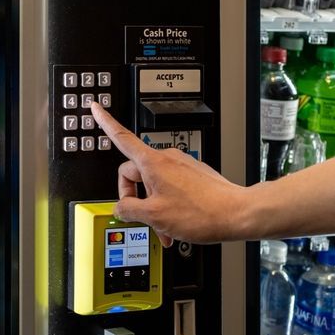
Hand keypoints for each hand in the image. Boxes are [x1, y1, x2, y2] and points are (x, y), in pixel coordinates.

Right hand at [90, 102, 249, 245]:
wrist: (238, 214)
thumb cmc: (202, 212)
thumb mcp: (154, 216)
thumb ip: (129, 209)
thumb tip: (120, 208)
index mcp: (152, 163)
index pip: (121, 136)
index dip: (105, 122)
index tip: (96, 108)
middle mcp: (167, 159)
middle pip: (135, 172)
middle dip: (135, 196)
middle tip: (142, 217)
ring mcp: (182, 166)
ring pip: (155, 183)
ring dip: (154, 205)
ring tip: (165, 227)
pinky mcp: (195, 175)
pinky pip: (171, 187)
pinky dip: (169, 204)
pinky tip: (177, 221)